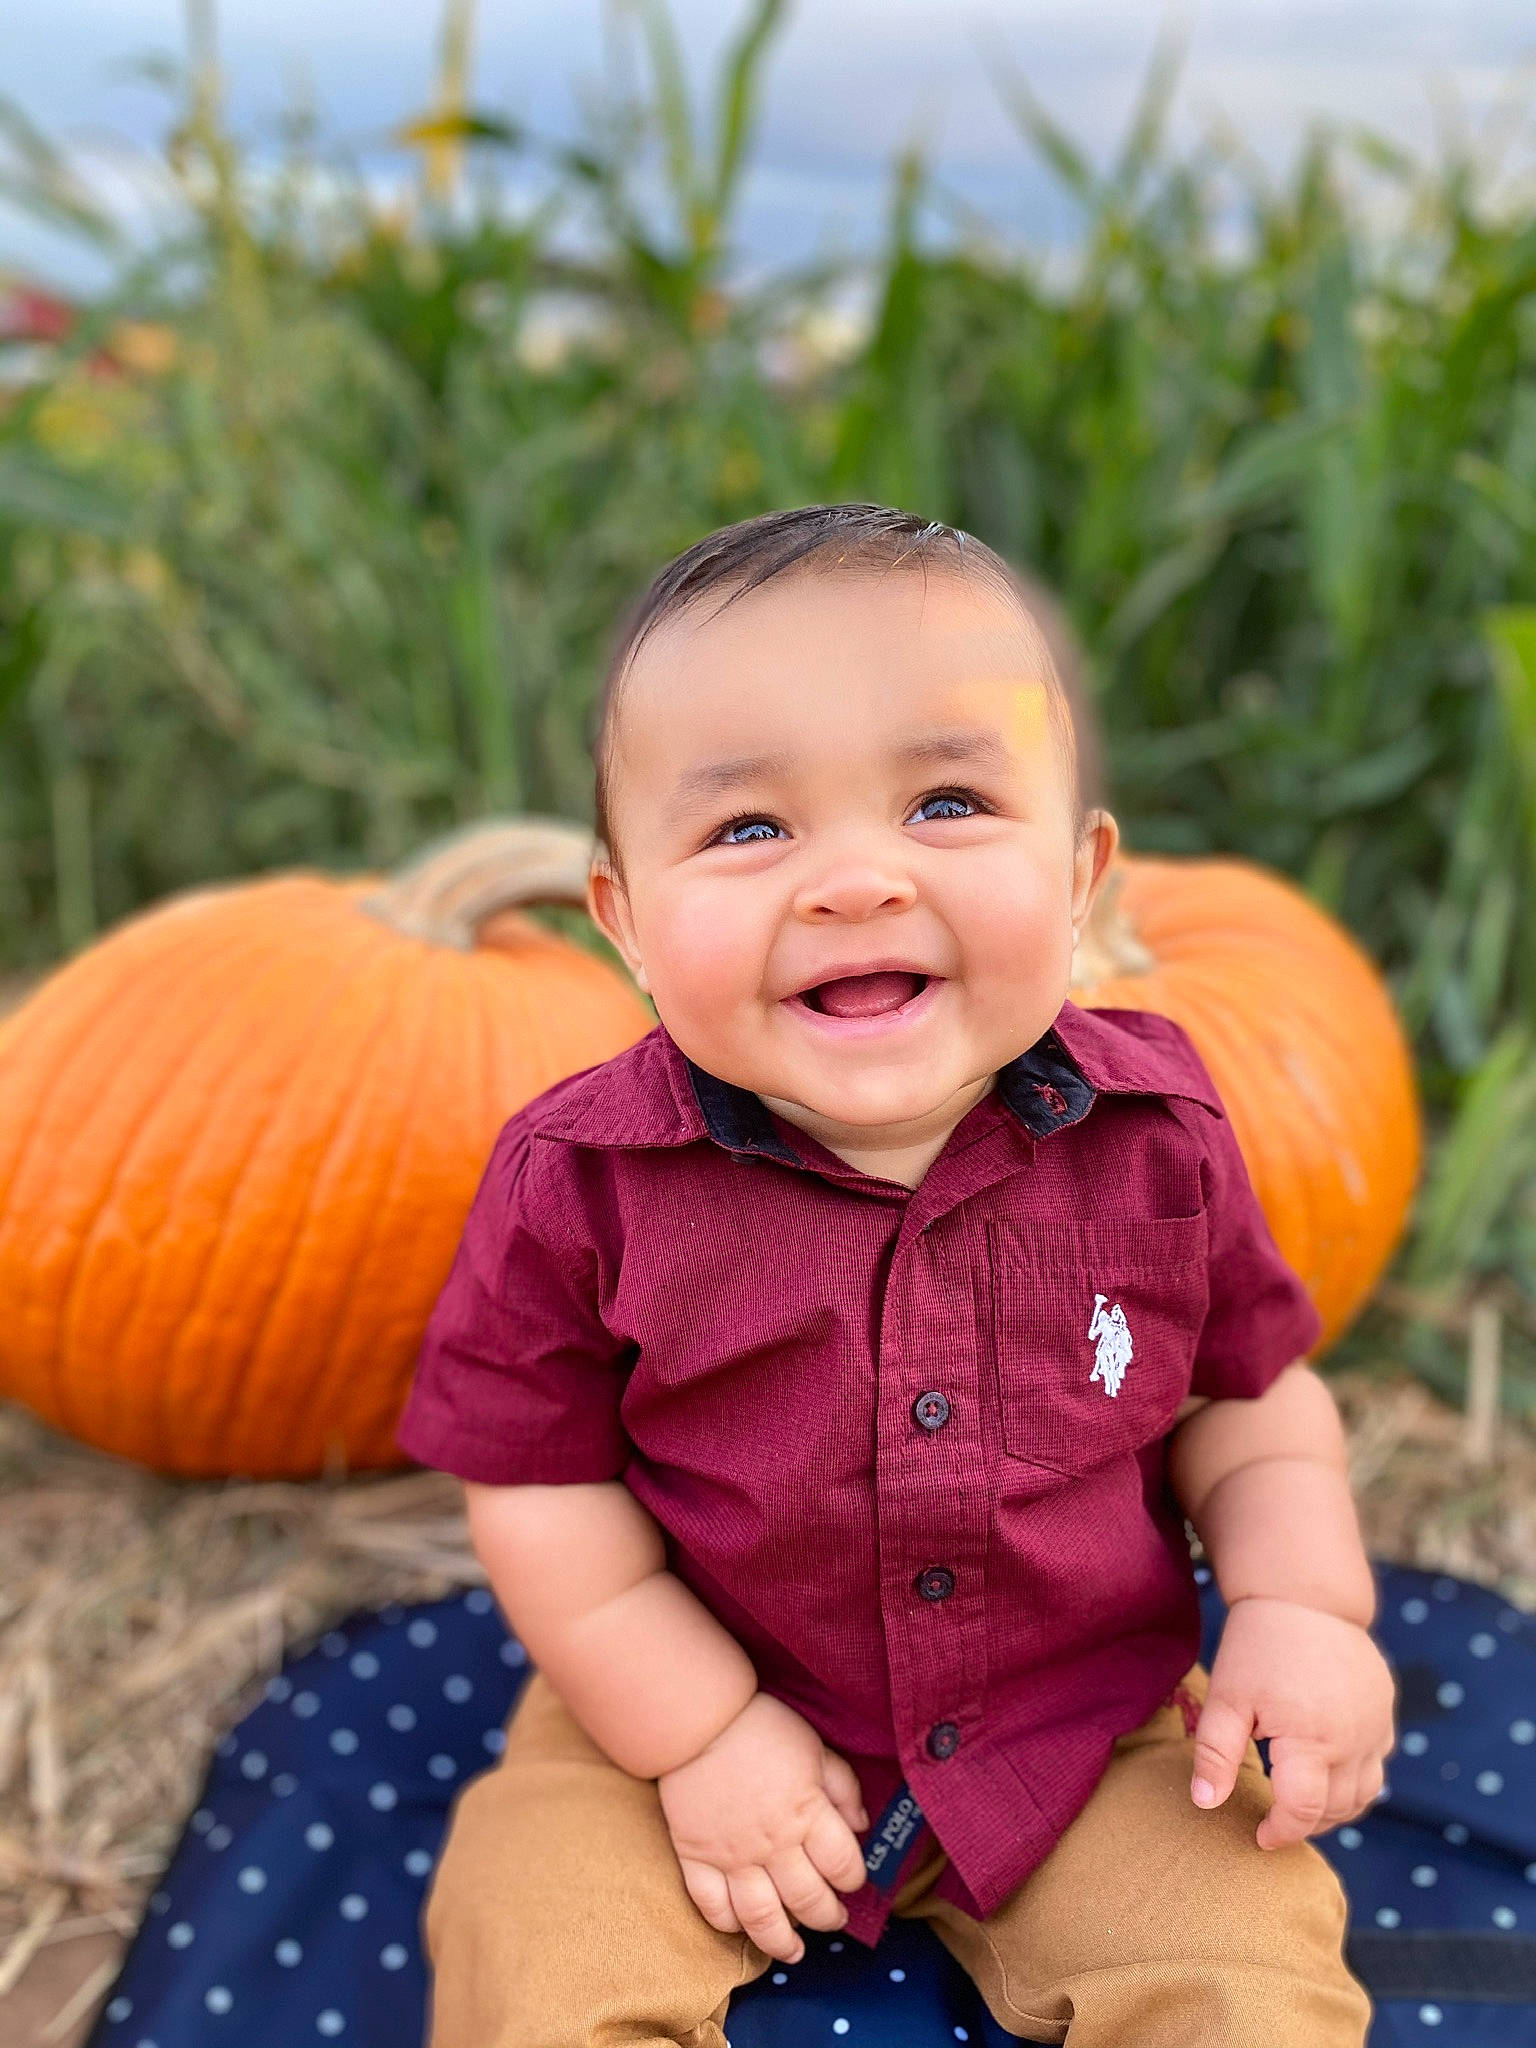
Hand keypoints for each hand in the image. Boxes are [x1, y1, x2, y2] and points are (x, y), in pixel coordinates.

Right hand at [657, 1690, 868, 1962]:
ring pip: (762, 1919)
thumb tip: (860, 1826)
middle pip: (808, 1900)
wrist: (697, 1720)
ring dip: (782, 1943)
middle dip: (827, 1917)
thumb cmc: (761, 1728)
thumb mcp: (814, 1747)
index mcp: (807, 1814)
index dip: (853, 1878)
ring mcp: (733, 1858)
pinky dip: (727, 1924)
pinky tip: (741, 1927)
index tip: (851, 1879)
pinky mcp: (696, 1859)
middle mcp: (774, 1846)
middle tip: (833, 1919)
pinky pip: (712, 1906)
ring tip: (794, 1952)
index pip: (842, 1866)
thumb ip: (842, 1786)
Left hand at [1191, 1595, 1395, 1850]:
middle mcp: (1353, 1741)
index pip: (1302, 1811)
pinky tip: (1326, 1773)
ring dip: (1334, 1811)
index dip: (1280, 1831)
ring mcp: (1376, 1729)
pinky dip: (1354, 1783)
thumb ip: (1215, 1754)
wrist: (1305, 1598)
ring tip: (1299, 1804)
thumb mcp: (1226, 1697)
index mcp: (1311, 1739)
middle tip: (1275, 1818)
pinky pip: (1377, 1767)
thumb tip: (1206, 1804)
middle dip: (1304, 1823)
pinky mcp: (1385, 1715)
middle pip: (1335, 1809)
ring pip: (1363, 1795)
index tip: (1259, 1836)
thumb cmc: (1258, 1647)